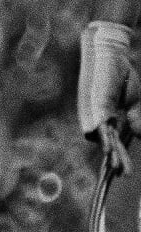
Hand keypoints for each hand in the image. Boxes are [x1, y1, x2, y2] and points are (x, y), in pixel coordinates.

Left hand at [77, 26, 138, 173]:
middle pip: (108, 144)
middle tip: (124, 175)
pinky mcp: (95, 105)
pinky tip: (108, 146)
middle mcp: (98, 120)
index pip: (114, 143)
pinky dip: (104, 135)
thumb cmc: (121, 78)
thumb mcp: (134, 102)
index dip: (118, 158)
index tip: (124, 174)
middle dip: (117, 160)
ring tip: (117, 167)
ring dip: (111, 151)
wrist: (112, 56)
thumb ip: (136, 119)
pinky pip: (99, 124)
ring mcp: (95, 113)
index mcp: (108, 120)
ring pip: (103, 138)